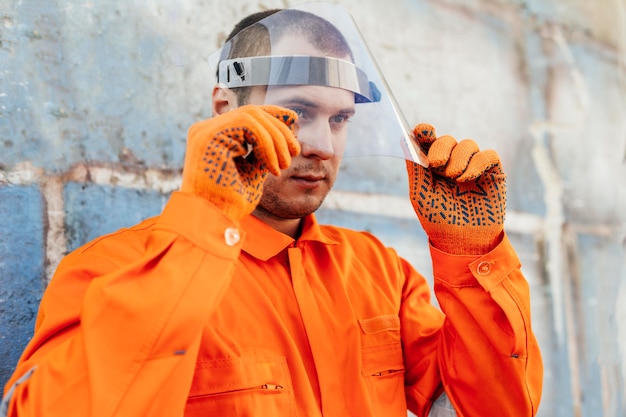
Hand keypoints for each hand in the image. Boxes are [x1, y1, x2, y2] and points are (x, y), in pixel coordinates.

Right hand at [181, 105, 299, 220]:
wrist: (214, 223)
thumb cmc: (231, 205)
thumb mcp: (252, 172)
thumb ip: (263, 151)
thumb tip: (284, 131)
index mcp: (214, 137)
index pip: (247, 114)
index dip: (273, 113)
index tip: (294, 120)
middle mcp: (206, 129)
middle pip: (252, 112)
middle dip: (279, 129)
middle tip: (295, 152)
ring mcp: (205, 130)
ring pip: (252, 116)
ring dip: (276, 139)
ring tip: (284, 165)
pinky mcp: (208, 134)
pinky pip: (248, 125)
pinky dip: (267, 144)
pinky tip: (272, 168)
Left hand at [405, 124, 505, 254]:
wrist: (463, 241)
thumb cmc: (438, 219)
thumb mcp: (420, 194)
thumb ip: (414, 167)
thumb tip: (405, 138)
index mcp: (432, 166)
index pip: (428, 140)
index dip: (425, 131)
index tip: (424, 131)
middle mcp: (452, 162)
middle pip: (447, 140)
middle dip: (441, 148)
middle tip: (437, 165)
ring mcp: (473, 166)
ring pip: (468, 144)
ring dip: (458, 158)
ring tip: (454, 178)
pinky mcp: (492, 173)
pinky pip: (488, 155)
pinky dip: (477, 163)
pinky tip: (467, 178)